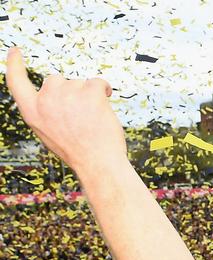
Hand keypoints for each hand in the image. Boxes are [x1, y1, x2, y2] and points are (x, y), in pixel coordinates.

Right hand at [5, 48, 126, 175]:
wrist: (97, 164)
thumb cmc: (77, 151)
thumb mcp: (48, 132)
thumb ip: (45, 111)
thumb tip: (54, 94)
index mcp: (31, 112)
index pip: (16, 82)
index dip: (15, 65)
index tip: (15, 51)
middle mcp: (45, 100)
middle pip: (56, 80)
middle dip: (69, 92)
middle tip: (80, 117)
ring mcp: (67, 95)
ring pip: (78, 83)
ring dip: (87, 95)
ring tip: (91, 119)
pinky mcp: (89, 93)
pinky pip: (97, 82)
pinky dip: (104, 90)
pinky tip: (105, 104)